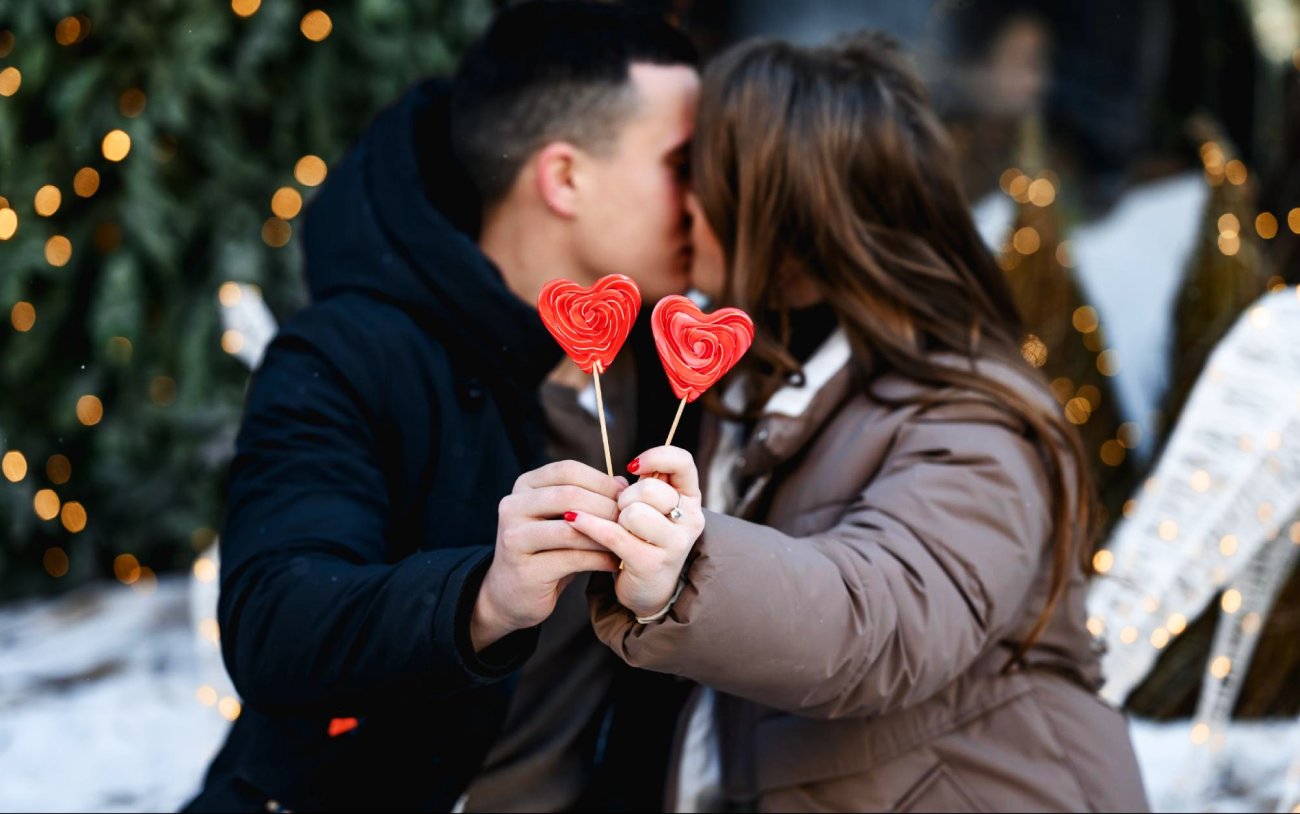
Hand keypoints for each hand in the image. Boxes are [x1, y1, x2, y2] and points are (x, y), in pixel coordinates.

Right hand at [472, 461, 625, 650]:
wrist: (512, 594)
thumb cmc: (546, 551)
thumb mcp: (562, 518)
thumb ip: (588, 498)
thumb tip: (625, 484)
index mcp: (524, 486)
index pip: (567, 470)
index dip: (602, 481)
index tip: (627, 496)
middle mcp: (512, 506)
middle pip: (569, 495)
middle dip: (606, 507)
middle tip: (630, 521)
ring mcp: (514, 538)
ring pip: (570, 528)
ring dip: (604, 534)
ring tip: (626, 541)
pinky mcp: (524, 569)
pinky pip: (571, 559)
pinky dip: (599, 559)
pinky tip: (614, 562)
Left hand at [566, 446, 703, 618]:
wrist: (647, 589)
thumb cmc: (644, 538)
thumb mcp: (651, 507)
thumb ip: (648, 483)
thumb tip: (630, 468)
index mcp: (691, 499)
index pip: (682, 462)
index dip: (656, 457)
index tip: (632, 467)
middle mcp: (690, 520)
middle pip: (650, 489)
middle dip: (625, 497)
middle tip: (621, 511)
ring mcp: (674, 544)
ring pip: (633, 512)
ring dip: (614, 517)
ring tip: (616, 527)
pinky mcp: (651, 563)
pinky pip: (613, 534)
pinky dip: (589, 525)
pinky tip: (572, 519)